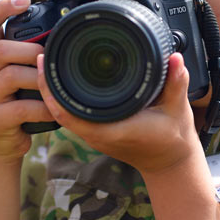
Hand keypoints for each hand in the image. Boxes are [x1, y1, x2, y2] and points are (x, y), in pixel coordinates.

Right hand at [0, 0, 54, 161]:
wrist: (5, 142)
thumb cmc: (21, 102)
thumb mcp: (25, 75)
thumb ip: (35, 55)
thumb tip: (67, 32)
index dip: (2, 8)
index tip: (24, 0)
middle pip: (1, 49)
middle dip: (30, 51)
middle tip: (47, 61)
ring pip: (12, 75)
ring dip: (40, 81)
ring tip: (54, 88)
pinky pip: (23, 107)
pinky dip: (44, 108)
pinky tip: (55, 111)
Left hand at [36, 51, 201, 174]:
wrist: (169, 163)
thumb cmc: (172, 139)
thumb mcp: (178, 109)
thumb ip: (177, 83)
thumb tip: (176, 59)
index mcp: (111, 130)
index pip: (68, 113)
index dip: (51, 91)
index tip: (46, 65)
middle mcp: (98, 134)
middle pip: (58, 110)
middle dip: (47, 84)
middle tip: (42, 56)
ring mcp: (95, 135)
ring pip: (63, 113)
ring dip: (53, 91)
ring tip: (48, 63)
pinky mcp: (97, 132)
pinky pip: (72, 115)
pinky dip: (63, 99)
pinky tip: (62, 80)